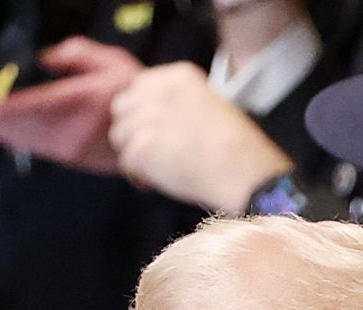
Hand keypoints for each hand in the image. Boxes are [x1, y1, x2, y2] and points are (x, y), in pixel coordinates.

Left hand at [0, 38, 144, 174]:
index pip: (24, 107)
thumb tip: (45, 58)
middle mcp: (71, 128)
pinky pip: (38, 150)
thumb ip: (74, 53)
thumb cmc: (134, 93)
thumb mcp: (109, 60)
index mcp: (78, 101)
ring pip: (26, 141)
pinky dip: (19, 141)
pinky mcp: (75, 158)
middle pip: (18, 127)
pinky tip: (7, 134)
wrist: (157, 132)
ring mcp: (72, 147)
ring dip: (1, 132)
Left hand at [108, 62, 293, 211]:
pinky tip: (157, 180)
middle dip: (132, 128)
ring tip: (157, 167)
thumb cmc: (237, 148)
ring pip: (119, 135)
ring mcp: (147, 118)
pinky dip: (138, 174)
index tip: (153, 128)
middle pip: (122, 106)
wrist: (243, 171)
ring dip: (133, 153)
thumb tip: (156, 120)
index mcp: (179, 76)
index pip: (139, 86)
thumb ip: (180, 104)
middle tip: (150, 149)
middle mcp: (159, 91)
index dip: (142, 110)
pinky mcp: (141, 147)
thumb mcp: (211, 106)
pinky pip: (125, 161)